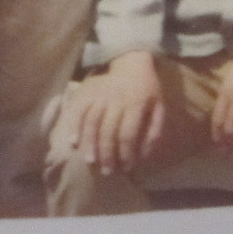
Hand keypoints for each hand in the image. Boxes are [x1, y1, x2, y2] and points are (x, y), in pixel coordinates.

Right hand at [55, 52, 164, 173]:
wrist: (131, 61)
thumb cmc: (147, 89)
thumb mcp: (159, 108)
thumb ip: (154, 131)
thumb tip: (144, 155)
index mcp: (136, 104)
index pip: (128, 133)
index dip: (127, 153)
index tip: (126, 168)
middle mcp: (116, 100)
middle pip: (108, 130)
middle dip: (107, 154)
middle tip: (106, 172)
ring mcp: (99, 95)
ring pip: (91, 121)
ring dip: (90, 143)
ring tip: (90, 161)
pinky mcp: (87, 91)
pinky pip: (78, 110)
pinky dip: (74, 126)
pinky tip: (73, 142)